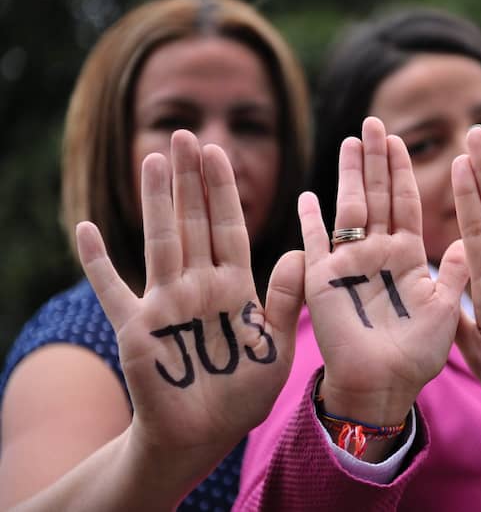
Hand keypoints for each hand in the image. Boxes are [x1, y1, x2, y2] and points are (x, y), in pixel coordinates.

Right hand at [77, 130, 303, 473]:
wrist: (204, 436)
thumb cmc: (243, 394)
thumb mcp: (277, 346)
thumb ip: (287, 300)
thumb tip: (304, 252)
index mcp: (234, 287)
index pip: (229, 227)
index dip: (224, 190)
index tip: (220, 151)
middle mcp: (199, 286)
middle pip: (194, 222)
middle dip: (190, 180)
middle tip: (184, 134)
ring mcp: (166, 304)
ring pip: (161, 242)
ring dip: (156, 202)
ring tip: (152, 160)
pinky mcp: (137, 329)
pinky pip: (112, 291)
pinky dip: (98, 264)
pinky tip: (86, 229)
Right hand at [298, 117, 467, 432]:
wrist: (382, 386)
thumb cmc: (417, 353)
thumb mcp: (445, 308)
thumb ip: (453, 271)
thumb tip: (465, 236)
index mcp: (407, 255)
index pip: (404, 201)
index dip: (401, 170)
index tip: (400, 138)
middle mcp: (377, 252)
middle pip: (375, 195)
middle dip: (374, 159)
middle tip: (372, 122)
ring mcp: (349, 264)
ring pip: (348, 208)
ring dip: (349, 175)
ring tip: (350, 140)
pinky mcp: (323, 280)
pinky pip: (315, 244)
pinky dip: (310, 222)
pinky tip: (307, 195)